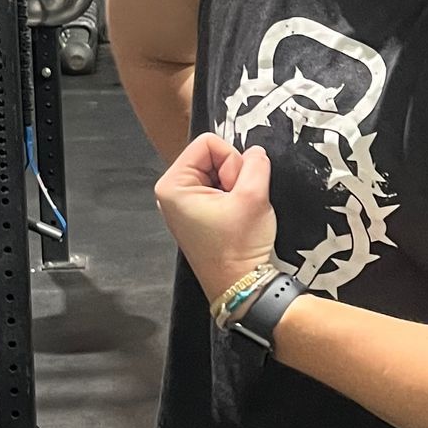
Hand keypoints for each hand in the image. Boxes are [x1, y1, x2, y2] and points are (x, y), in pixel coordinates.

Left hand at [154, 132, 278, 302]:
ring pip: (218, 171)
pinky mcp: (195, 213)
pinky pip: (217, 188)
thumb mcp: (254, 197)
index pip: (208, 142)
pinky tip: (235, 216)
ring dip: (236, 186)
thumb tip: (256, 151)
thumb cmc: (239, 248)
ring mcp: (183, 204)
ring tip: (238, 211)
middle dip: (233, 173)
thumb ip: (256, 163)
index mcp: (172, 185)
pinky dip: (232, 196)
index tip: (236, 189)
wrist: (242, 285)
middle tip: (239, 202)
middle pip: (211, 156)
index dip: (231, 160)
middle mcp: (171, 192)